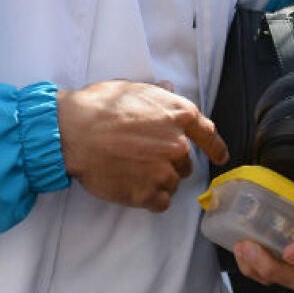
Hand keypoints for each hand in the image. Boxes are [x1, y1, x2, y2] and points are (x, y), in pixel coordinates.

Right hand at [56, 80, 227, 211]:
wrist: (73, 133)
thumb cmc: (99, 107)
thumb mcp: (133, 90)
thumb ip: (158, 95)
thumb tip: (168, 90)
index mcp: (179, 115)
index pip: (208, 135)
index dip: (215, 148)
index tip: (220, 157)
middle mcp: (178, 145)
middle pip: (185, 163)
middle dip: (168, 162)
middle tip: (142, 157)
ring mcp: (164, 171)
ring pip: (172, 183)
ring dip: (157, 180)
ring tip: (132, 171)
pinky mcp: (147, 194)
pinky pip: (161, 203)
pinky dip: (150, 199)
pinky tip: (133, 188)